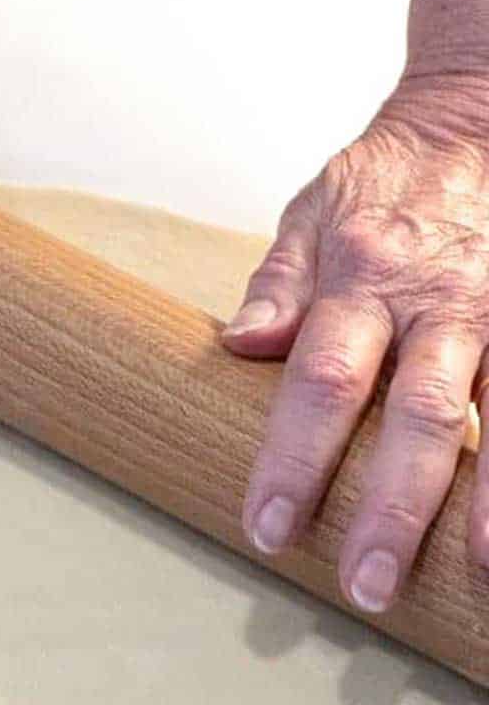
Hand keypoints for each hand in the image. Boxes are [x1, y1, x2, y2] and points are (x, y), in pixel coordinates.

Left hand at [222, 74, 488, 613]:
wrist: (478, 118)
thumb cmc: (388, 181)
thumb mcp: (314, 211)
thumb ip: (279, 283)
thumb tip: (240, 344)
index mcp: (365, 279)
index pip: (322, 382)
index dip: (294, 460)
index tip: (268, 528)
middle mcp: (442, 302)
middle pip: (420, 417)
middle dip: (393, 509)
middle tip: (368, 585)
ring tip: (477, 574)